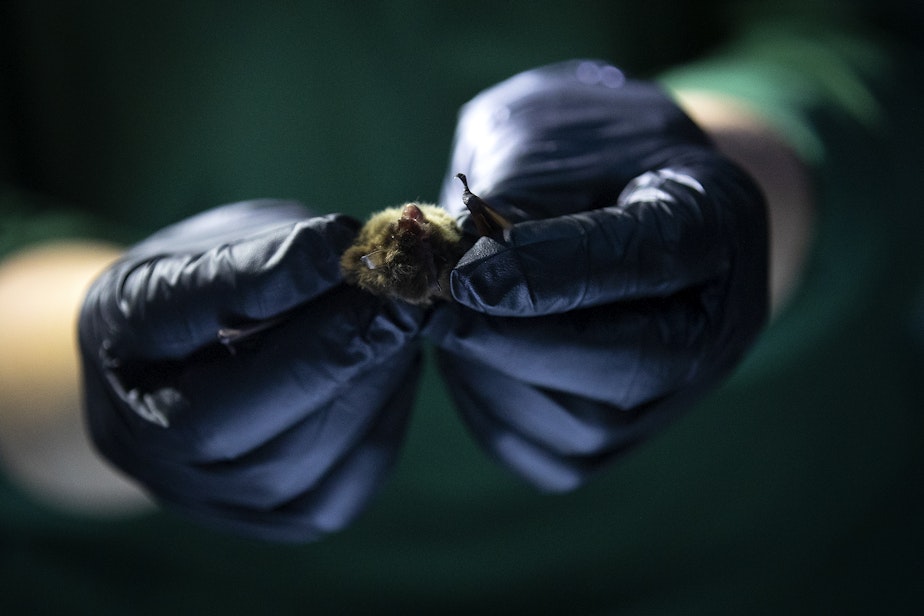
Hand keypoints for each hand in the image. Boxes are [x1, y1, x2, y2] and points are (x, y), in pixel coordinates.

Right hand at [79, 200, 422, 540]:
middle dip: (334, 350)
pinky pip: (339, 489)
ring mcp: (204, 494)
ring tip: (406, 325)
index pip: (186, 311)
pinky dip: (381, 425)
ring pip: (295, 464)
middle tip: (401, 296)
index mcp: (118, 338)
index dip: (272, 278)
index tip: (346, 243)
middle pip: (231, 419)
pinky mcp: (270, 521)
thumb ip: (268, 253)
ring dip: (368, 387)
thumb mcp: (217, 246)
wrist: (185, 369)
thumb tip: (355, 252)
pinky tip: (397, 369)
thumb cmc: (204, 290)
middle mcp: (144, 438)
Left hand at [429, 60, 767, 489]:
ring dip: (494, 377)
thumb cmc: (578, 157)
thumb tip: (457, 277)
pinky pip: (549, 453)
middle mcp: (719, 320)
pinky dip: (492, 410)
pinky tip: (471, 357)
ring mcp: (682, 391)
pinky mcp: (626, 438)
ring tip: (451, 322)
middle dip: (514, 343)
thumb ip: (516, 195)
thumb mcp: (550, 134)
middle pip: (628, 364)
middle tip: (435, 313)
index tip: (467, 277)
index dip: (552, 270)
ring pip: (581, 424)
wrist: (619, 196)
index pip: (645, 253)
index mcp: (715, 216)